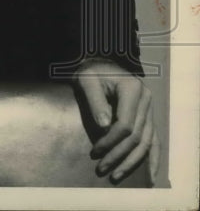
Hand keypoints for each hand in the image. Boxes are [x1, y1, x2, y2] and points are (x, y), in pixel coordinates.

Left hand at [73, 58, 158, 184]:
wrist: (98, 63)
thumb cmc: (90, 72)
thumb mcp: (87, 81)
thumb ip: (95, 102)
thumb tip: (104, 127)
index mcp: (132, 89)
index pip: (125, 124)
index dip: (111, 141)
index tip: (95, 152)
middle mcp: (146, 100)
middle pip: (136, 136)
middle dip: (119, 155)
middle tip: (101, 168)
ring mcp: (149, 110)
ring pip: (146, 142)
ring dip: (132, 161)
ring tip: (116, 175)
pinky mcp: (148, 117)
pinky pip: (154, 140)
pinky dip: (152, 158)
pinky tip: (149, 176)